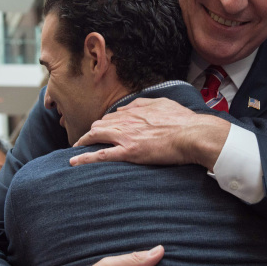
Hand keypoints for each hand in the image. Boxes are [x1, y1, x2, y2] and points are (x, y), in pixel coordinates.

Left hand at [70, 98, 228, 169]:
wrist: (192, 134)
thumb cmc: (183, 121)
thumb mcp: (164, 104)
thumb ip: (146, 104)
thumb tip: (133, 105)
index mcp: (136, 110)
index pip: (113, 115)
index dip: (106, 123)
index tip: (104, 130)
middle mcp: (127, 121)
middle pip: (100, 124)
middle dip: (91, 132)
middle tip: (86, 141)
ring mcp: (126, 136)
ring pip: (96, 136)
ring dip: (83, 142)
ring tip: (76, 149)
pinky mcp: (129, 151)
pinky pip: (101, 155)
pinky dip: (85, 158)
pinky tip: (74, 161)